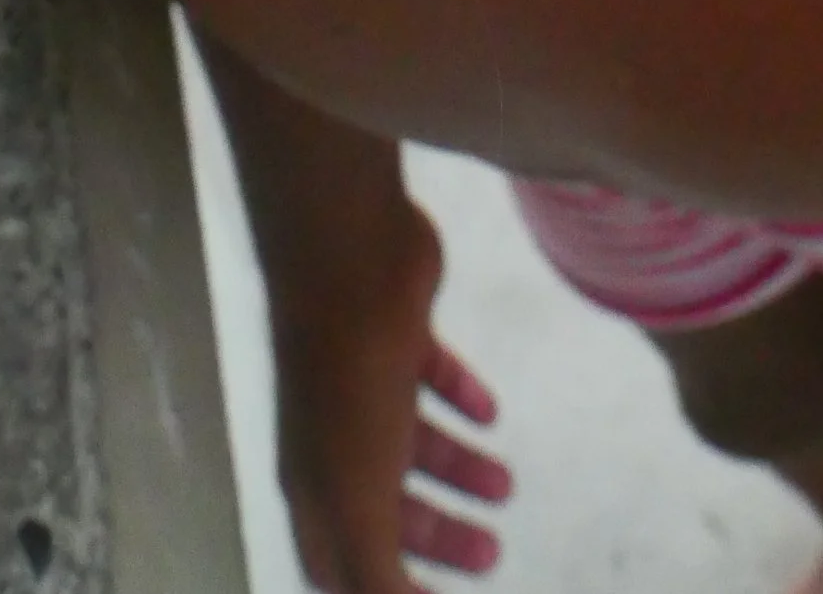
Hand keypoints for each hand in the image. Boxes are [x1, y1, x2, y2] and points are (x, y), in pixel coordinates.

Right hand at [272, 200, 513, 587]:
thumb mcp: (361, 501)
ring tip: (506, 485)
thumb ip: (377, 576)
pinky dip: (461, 398)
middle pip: (383, 503)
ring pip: (412, 441)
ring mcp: (363, 381)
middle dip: (436, 535)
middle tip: (491, 555)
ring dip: (459, 468)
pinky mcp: (395, 332)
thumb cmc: (349, 387)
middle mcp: (334, 437)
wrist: (351, 261)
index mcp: (316, 486)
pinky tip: (492, 410)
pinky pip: (430, 376)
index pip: (341, 564)